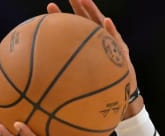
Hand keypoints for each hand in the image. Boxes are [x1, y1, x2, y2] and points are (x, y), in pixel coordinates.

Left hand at [47, 0, 143, 118]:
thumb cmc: (97, 89)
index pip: (74, 26)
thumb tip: (41, 81)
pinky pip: (116, 40)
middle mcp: (99, 40)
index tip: (49, 8)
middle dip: (79, 4)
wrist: (117, 97)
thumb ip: (67, 74)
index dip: (63, 16)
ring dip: (93, 11)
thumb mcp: (80, 81)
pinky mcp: (122, 53)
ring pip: (101, 24)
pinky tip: (107, 22)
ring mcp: (111, 45)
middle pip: (88, 18)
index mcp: (88, 44)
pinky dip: (111, 31)